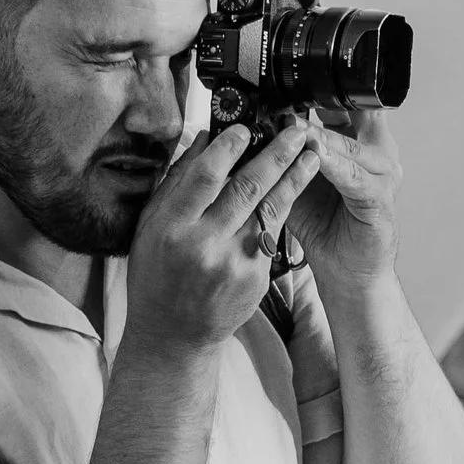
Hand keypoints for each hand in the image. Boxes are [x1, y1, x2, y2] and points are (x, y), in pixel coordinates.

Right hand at [123, 116, 323, 353]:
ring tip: (312, 156)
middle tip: (296, 132)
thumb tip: (203, 139)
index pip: (204, 177)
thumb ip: (176, 183)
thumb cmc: (157, 275)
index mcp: (171, 228)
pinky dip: (283, 211)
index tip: (245, 128)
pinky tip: (294, 191)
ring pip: (270, 210)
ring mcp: (233, 264)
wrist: (174, 336)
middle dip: (276, 155)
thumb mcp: (151, 227)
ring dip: (294, 179)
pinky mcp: (255, 279)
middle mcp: (203, 246)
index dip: (228, 148)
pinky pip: (272, 236)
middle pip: (246, 189)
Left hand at [282, 101, 399, 294]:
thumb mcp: (297, 181)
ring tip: (296, 129)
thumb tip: (250, 131)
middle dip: (316, 111)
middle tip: (284, 103)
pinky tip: (317, 158)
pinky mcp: (380, 200)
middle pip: (350, 119)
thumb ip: (284, 156)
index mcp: (356, 143)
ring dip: (321, 138)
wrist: (348, 272)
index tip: (282, 86)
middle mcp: (374, 153)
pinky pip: (356, 178)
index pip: (340, 106)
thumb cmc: (325, 227)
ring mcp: (382, 176)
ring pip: (349, 147)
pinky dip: (336, 167)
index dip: (315, 94)